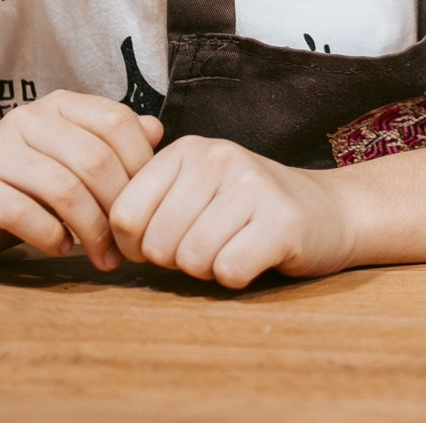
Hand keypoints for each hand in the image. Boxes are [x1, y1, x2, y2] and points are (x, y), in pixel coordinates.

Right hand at [0, 92, 161, 268]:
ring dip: (91, 230)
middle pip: (95, 159)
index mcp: (59, 106)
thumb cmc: (24, 186)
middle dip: (118, 208)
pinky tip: (61, 248)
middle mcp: (28, 119)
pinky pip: (25, 213)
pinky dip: (52, 237)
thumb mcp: (71, 160)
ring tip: (101, 255)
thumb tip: (158, 132)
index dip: (142, 165)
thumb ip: (112, 145)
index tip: (147, 204)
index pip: (117, 121)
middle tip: (128, 244)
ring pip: (64, 189)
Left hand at [108, 136, 357, 288]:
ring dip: (207, 269)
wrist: (330, 212)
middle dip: (176, 260)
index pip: (124, 214)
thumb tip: (94, 228)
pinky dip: (236, 276)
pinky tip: (255, 256)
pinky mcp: (282, 221)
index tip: (164, 242)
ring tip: (233, 247)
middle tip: (209, 245)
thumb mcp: (195, 189)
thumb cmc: (247, 211)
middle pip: (156, 242)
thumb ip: (149, 201)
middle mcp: (218, 158)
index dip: (135, 245)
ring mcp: (253, 186)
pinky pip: (228, 270)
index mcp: (187, 150)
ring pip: (191, 259)